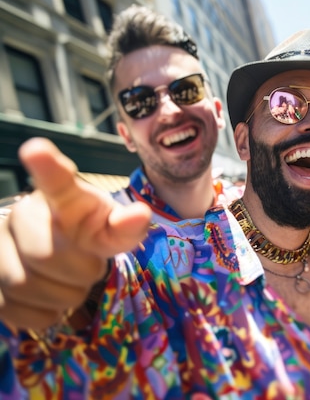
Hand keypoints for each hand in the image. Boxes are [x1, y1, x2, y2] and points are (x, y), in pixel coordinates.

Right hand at [0, 138, 150, 329]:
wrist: (64, 253)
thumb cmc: (90, 233)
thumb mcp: (112, 228)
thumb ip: (126, 226)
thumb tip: (139, 214)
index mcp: (61, 198)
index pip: (55, 181)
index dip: (47, 166)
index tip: (37, 149)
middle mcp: (20, 216)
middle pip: (43, 255)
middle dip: (79, 272)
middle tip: (90, 269)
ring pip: (25, 285)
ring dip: (62, 296)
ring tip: (71, 283)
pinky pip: (15, 310)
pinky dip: (43, 314)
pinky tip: (52, 300)